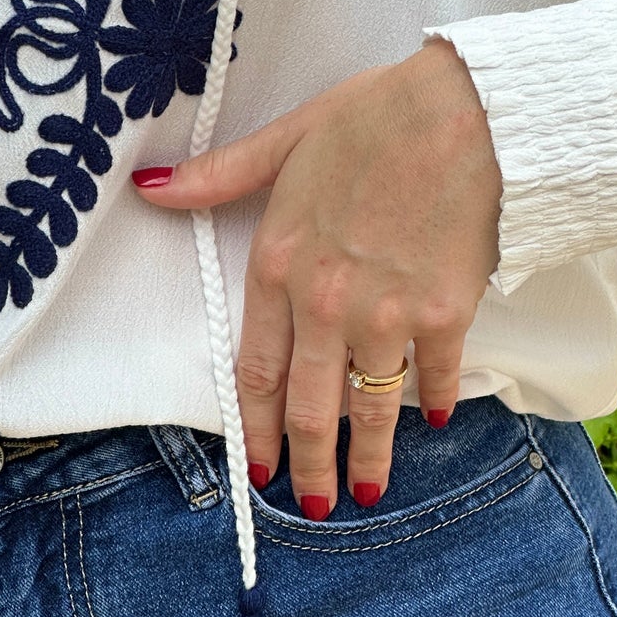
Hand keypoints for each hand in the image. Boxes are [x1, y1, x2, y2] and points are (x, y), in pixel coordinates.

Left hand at [131, 39, 499, 515]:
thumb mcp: (286, 139)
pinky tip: (433, 419)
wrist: (465, 111)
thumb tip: (151, 189)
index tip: (255, 467)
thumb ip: (219, 177)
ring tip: (366, 493)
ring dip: (368, 458)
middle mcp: (327, 303)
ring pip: (369, 407)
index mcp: (281, 263)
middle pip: (309, 407)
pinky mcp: (446, 313)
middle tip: (311, 505)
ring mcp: (388, 315)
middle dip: (307, 466)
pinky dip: (434, 402)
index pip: (256, 370)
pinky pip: (434, 375)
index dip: (255, 428)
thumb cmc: (376, 115)